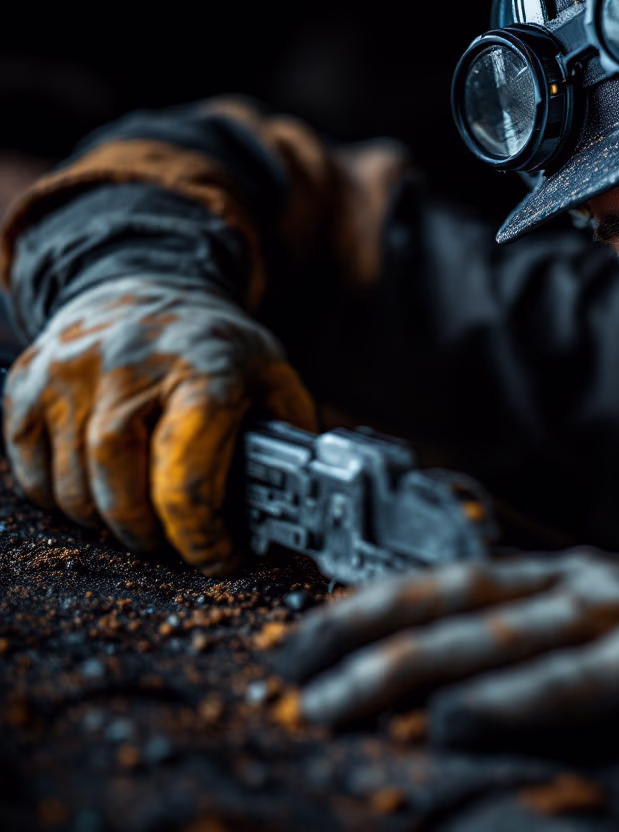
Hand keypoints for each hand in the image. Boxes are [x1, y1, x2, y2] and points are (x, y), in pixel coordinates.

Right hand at [3, 276, 315, 575]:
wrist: (145, 285)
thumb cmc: (214, 347)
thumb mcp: (273, 378)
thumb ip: (288, 440)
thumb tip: (300, 507)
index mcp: (203, 370)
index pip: (187, 479)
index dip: (203, 537)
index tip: (221, 557)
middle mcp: (127, 368)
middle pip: (120, 490)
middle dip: (151, 536)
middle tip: (177, 545)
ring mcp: (68, 375)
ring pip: (73, 491)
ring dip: (108, 524)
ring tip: (142, 520)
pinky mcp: (26, 386)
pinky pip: (33, 476)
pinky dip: (63, 502)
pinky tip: (99, 494)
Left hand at [278, 549, 618, 760]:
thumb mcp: (606, 645)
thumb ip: (540, 663)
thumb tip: (447, 705)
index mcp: (559, 580)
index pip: (443, 585)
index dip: (365, 610)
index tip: (297, 646)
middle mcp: (579, 584)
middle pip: (452, 605)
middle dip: (362, 643)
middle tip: (287, 681)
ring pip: (498, 635)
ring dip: (410, 667)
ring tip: (337, 703)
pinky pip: (577, 680)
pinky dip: (514, 699)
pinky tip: (459, 721)